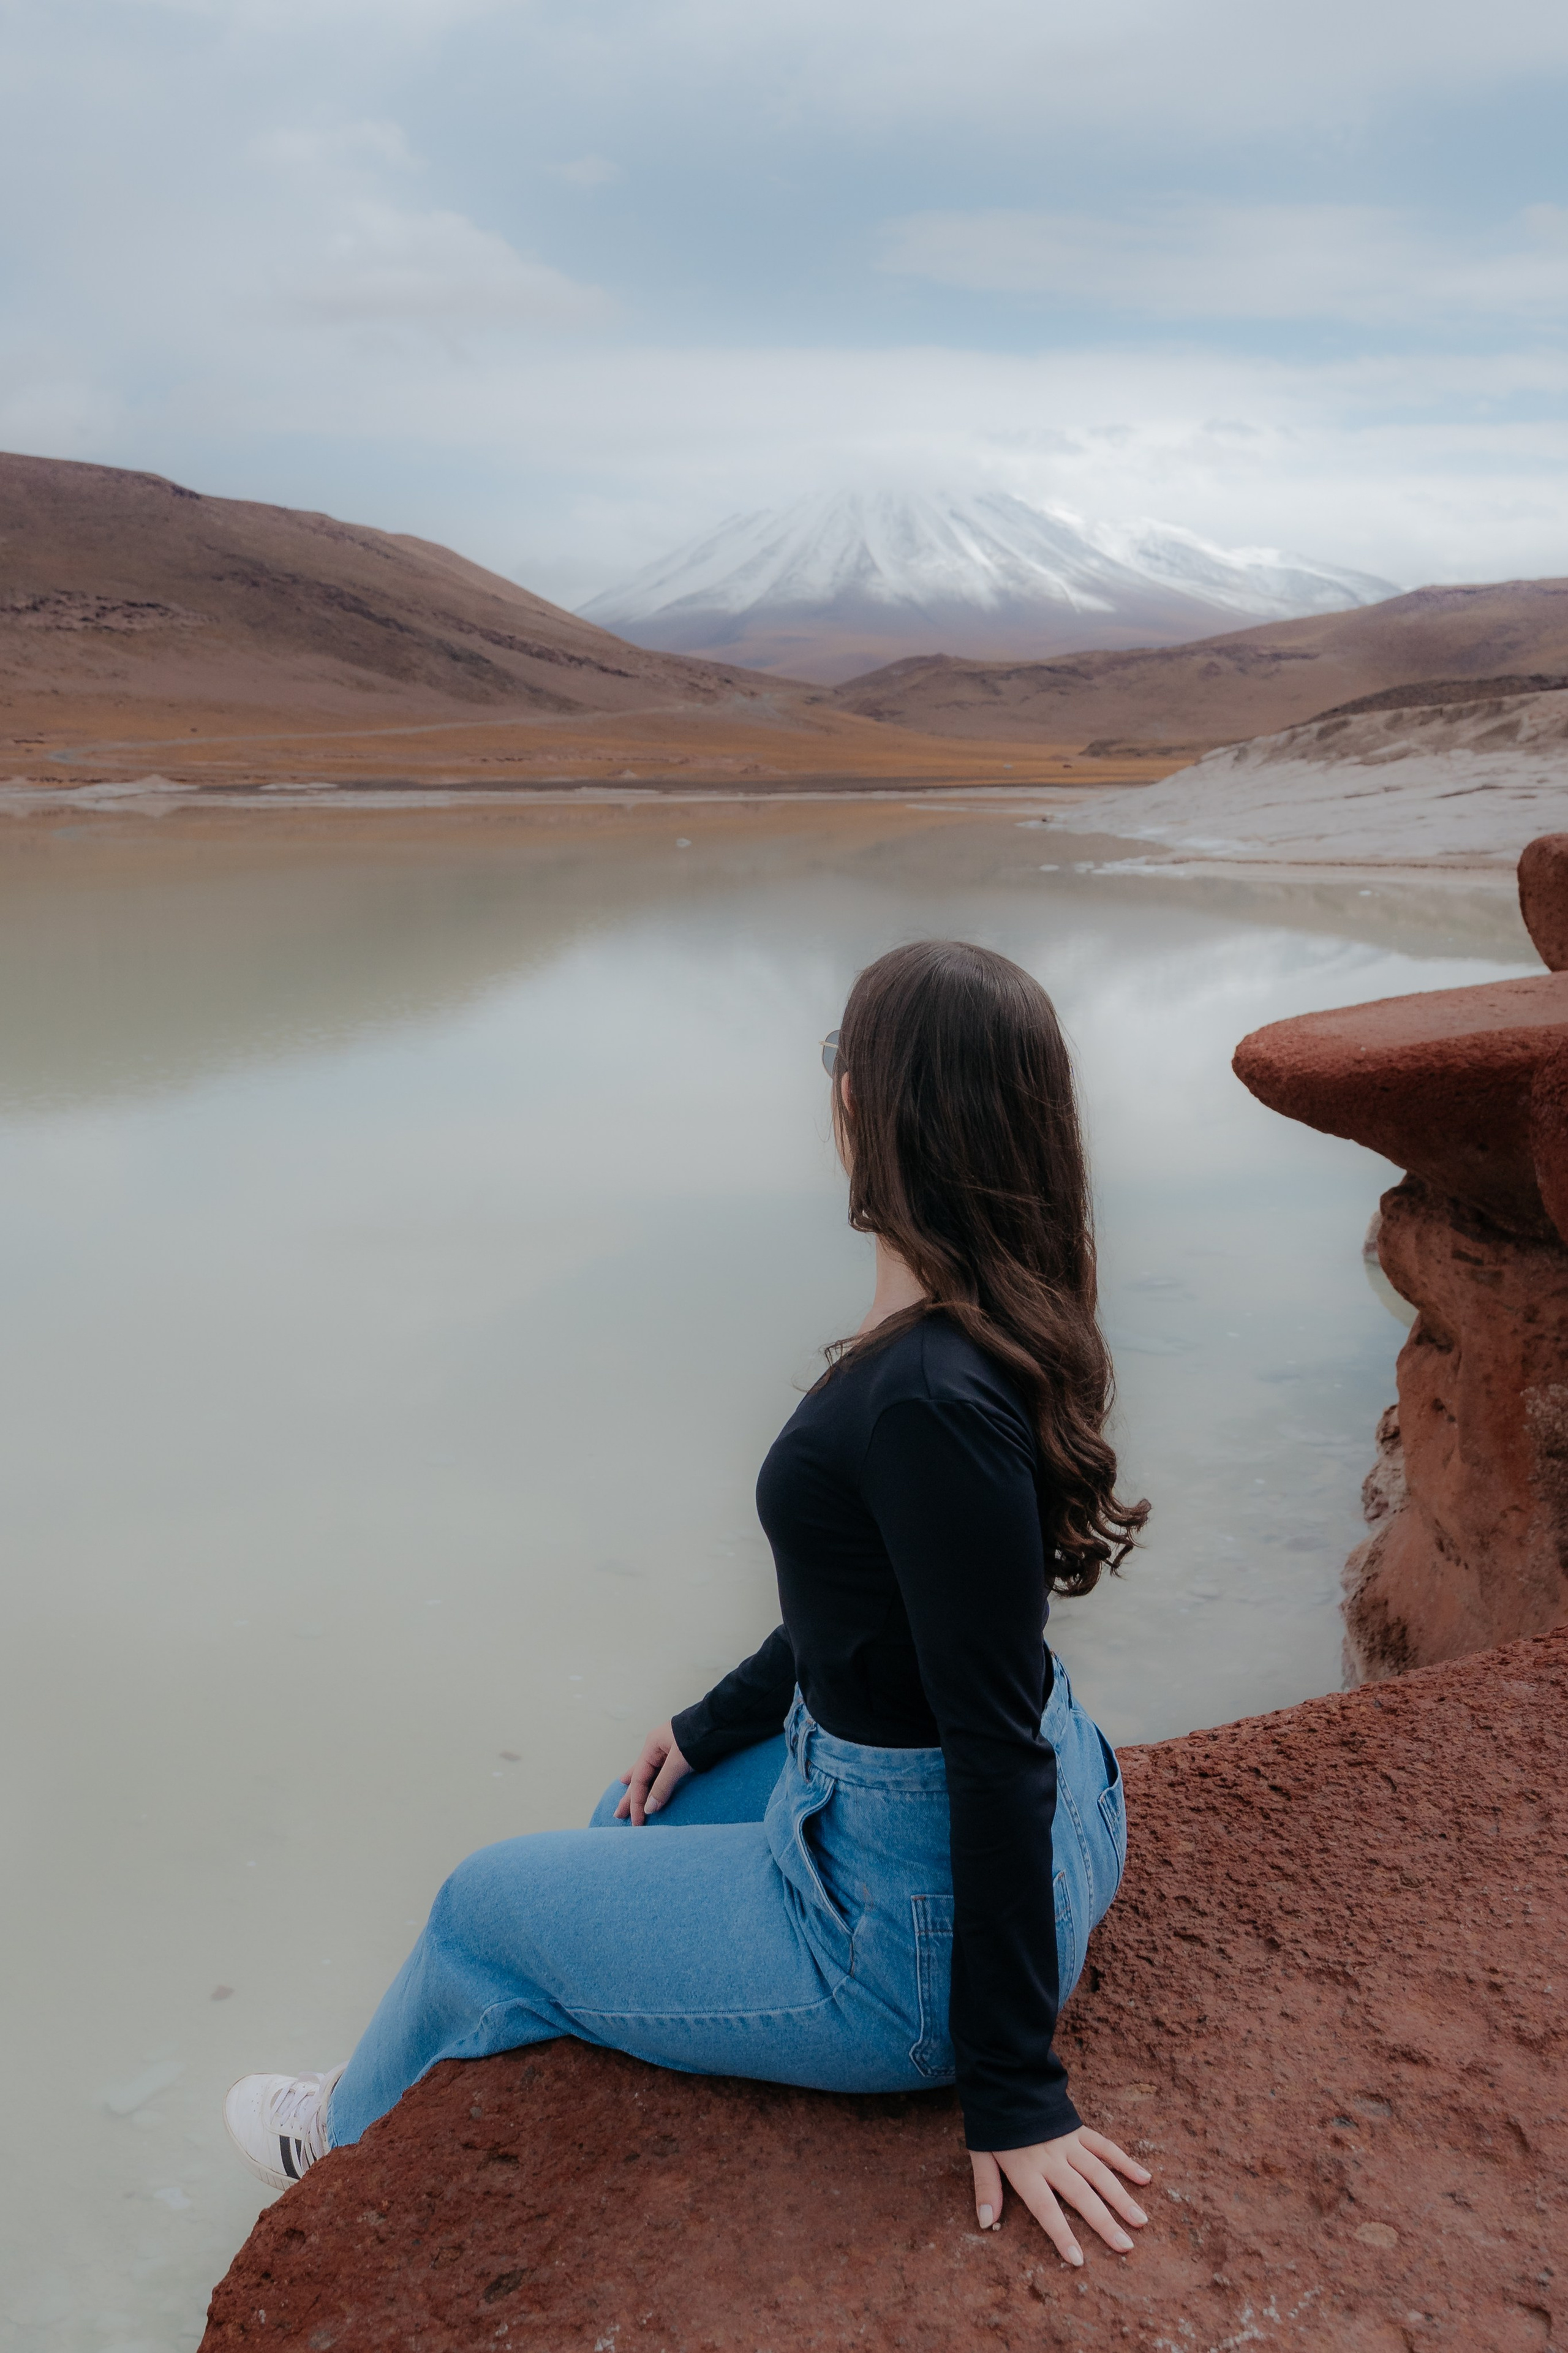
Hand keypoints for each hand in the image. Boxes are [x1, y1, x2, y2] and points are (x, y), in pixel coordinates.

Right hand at [613, 1721, 693, 1823]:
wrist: (720, 1723)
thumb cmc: (699, 1738)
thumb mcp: (678, 1762)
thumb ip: (663, 1786)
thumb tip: (649, 1808)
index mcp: (652, 1746)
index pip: (638, 1780)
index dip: (636, 1802)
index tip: (638, 1821)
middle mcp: (656, 1747)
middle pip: (639, 1777)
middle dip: (629, 1797)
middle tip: (619, 1814)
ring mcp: (666, 1750)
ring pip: (648, 1774)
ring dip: (638, 1789)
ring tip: (626, 1797)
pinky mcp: (678, 1754)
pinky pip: (660, 1773)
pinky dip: (652, 1782)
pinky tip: (647, 1783)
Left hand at [970, 2126, 1150, 2265]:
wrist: (1005, 2080)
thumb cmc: (994, 2124)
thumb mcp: (981, 2154)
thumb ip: (986, 2188)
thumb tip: (985, 2223)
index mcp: (1026, 2170)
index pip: (1046, 2209)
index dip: (1061, 2234)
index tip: (1078, 2259)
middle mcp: (1051, 2160)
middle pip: (1081, 2195)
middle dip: (1104, 2222)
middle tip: (1126, 2246)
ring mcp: (1068, 2144)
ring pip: (1099, 2173)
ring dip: (1121, 2197)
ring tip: (1140, 2221)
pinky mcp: (1079, 2130)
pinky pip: (1105, 2147)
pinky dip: (1124, 2161)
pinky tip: (1144, 2178)